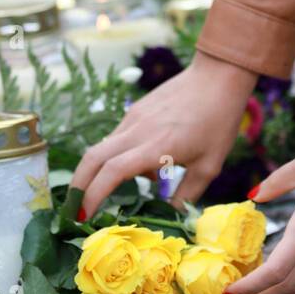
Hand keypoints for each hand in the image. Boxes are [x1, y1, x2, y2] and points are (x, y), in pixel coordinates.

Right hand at [69, 52, 257, 217]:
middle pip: (92, 158)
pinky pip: (118, 137)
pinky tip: (140, 165)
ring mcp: (134, 117)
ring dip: (97, 172)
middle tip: (75, 210)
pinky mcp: (136, 109)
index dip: (93, 196)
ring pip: (102, 147)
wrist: (218, 76)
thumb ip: (186, 194)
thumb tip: (169, 215)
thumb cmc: (219, 121)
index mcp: (156, 146)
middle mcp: (138, 131)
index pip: (112, 173)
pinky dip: (117, 156)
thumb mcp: (209, 165)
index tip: (84, 217)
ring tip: (112, 191)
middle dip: (78, 186)